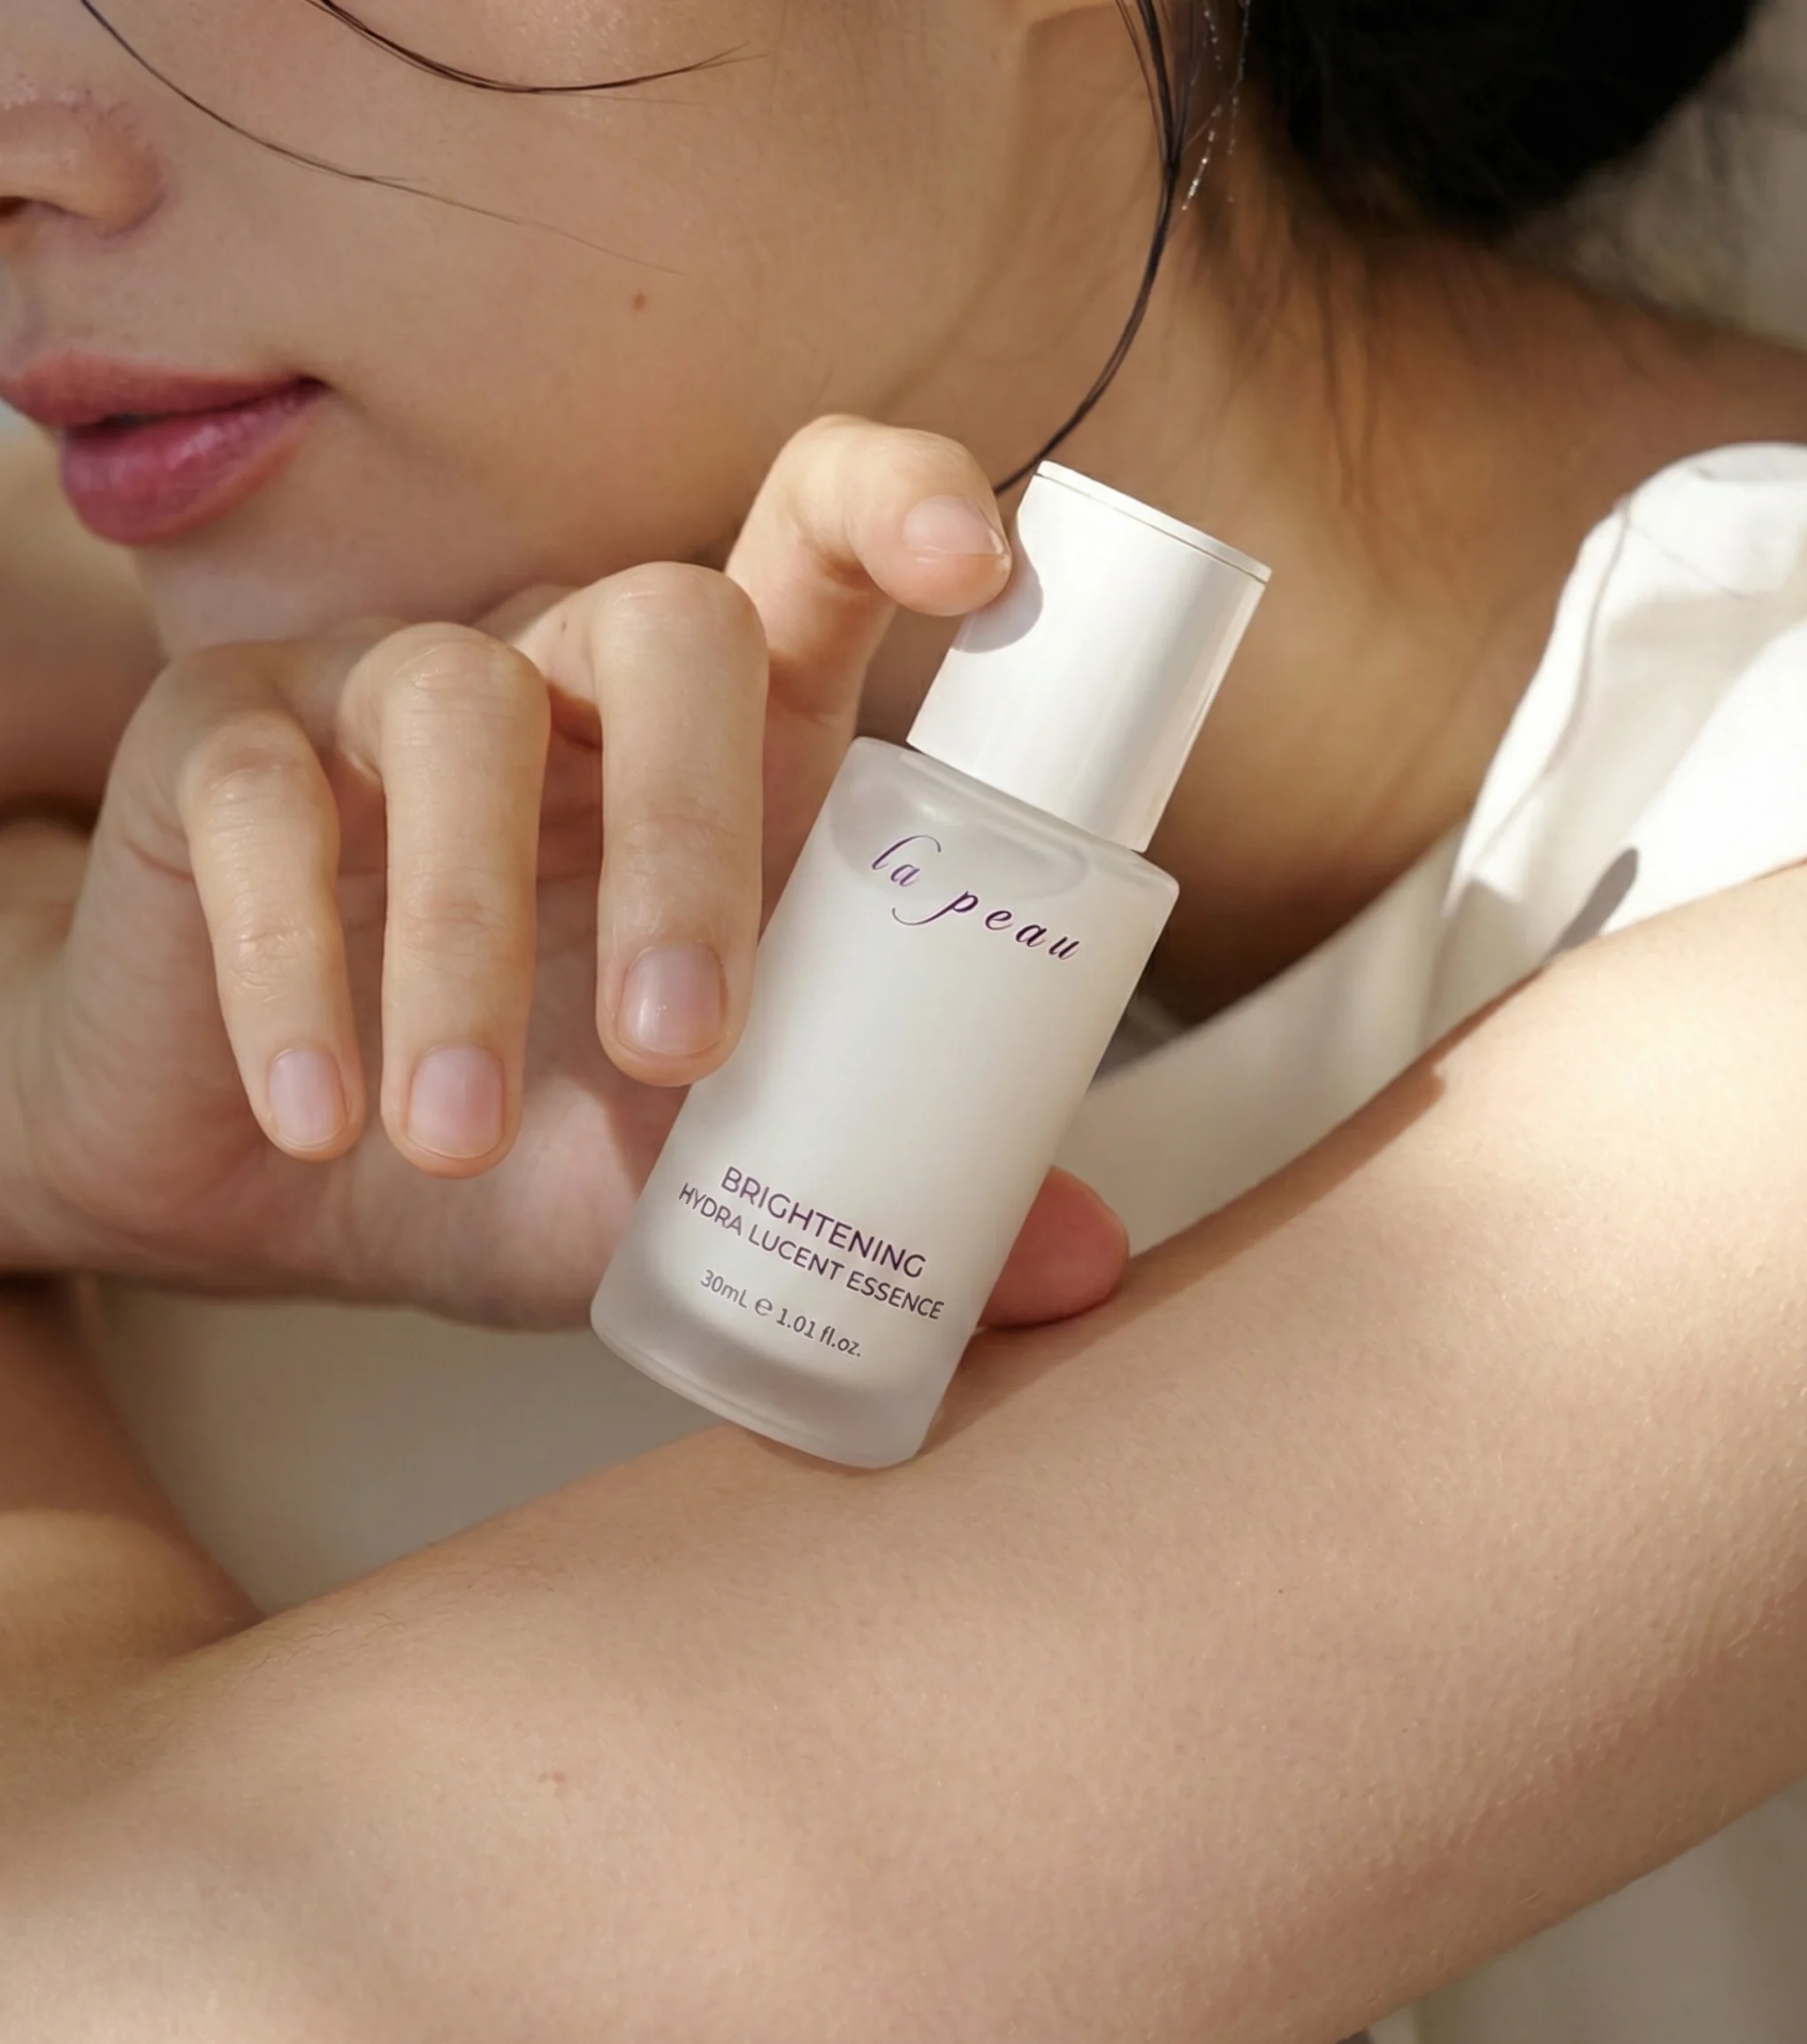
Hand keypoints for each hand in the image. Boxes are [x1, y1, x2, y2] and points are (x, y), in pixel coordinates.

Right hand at [10, 419, 1127, 1325]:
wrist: (282, 1187)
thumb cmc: (526, 1148)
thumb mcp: (702, 1179)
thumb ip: (874, 1188)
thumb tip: (1084, 1268)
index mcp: (726, 745)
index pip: (818, 547)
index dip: (900, 509)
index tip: (978, 566)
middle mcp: (571, 679)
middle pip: (667, 624)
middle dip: (692, 834)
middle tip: (679, 1050)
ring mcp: (390, 689)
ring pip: (456, 710)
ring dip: (467, 944)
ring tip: (453, 1140)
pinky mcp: (221, 747)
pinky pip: (261, 813)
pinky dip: (295, 979)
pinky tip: (318, 1122)